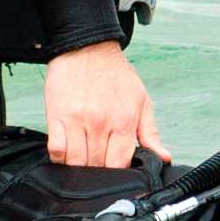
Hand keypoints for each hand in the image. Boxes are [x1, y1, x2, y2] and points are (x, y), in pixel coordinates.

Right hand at [43, 40, 166, 167]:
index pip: (120, 164)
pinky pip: (56, 150)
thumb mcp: (141, 100)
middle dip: (99, 172)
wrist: (88, 47)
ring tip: (84, 160)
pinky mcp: (57, 115)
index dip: (119, 173)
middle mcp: (100, 123)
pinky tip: (67, 153)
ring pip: (76, 162)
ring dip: (79, 167)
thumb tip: (163, 157)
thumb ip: (151, 133)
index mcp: (124, 121)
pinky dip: (60, 158)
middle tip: (99, 166)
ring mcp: (77, 120)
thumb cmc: (115, 74)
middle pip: (97, 166)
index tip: (116, 170)